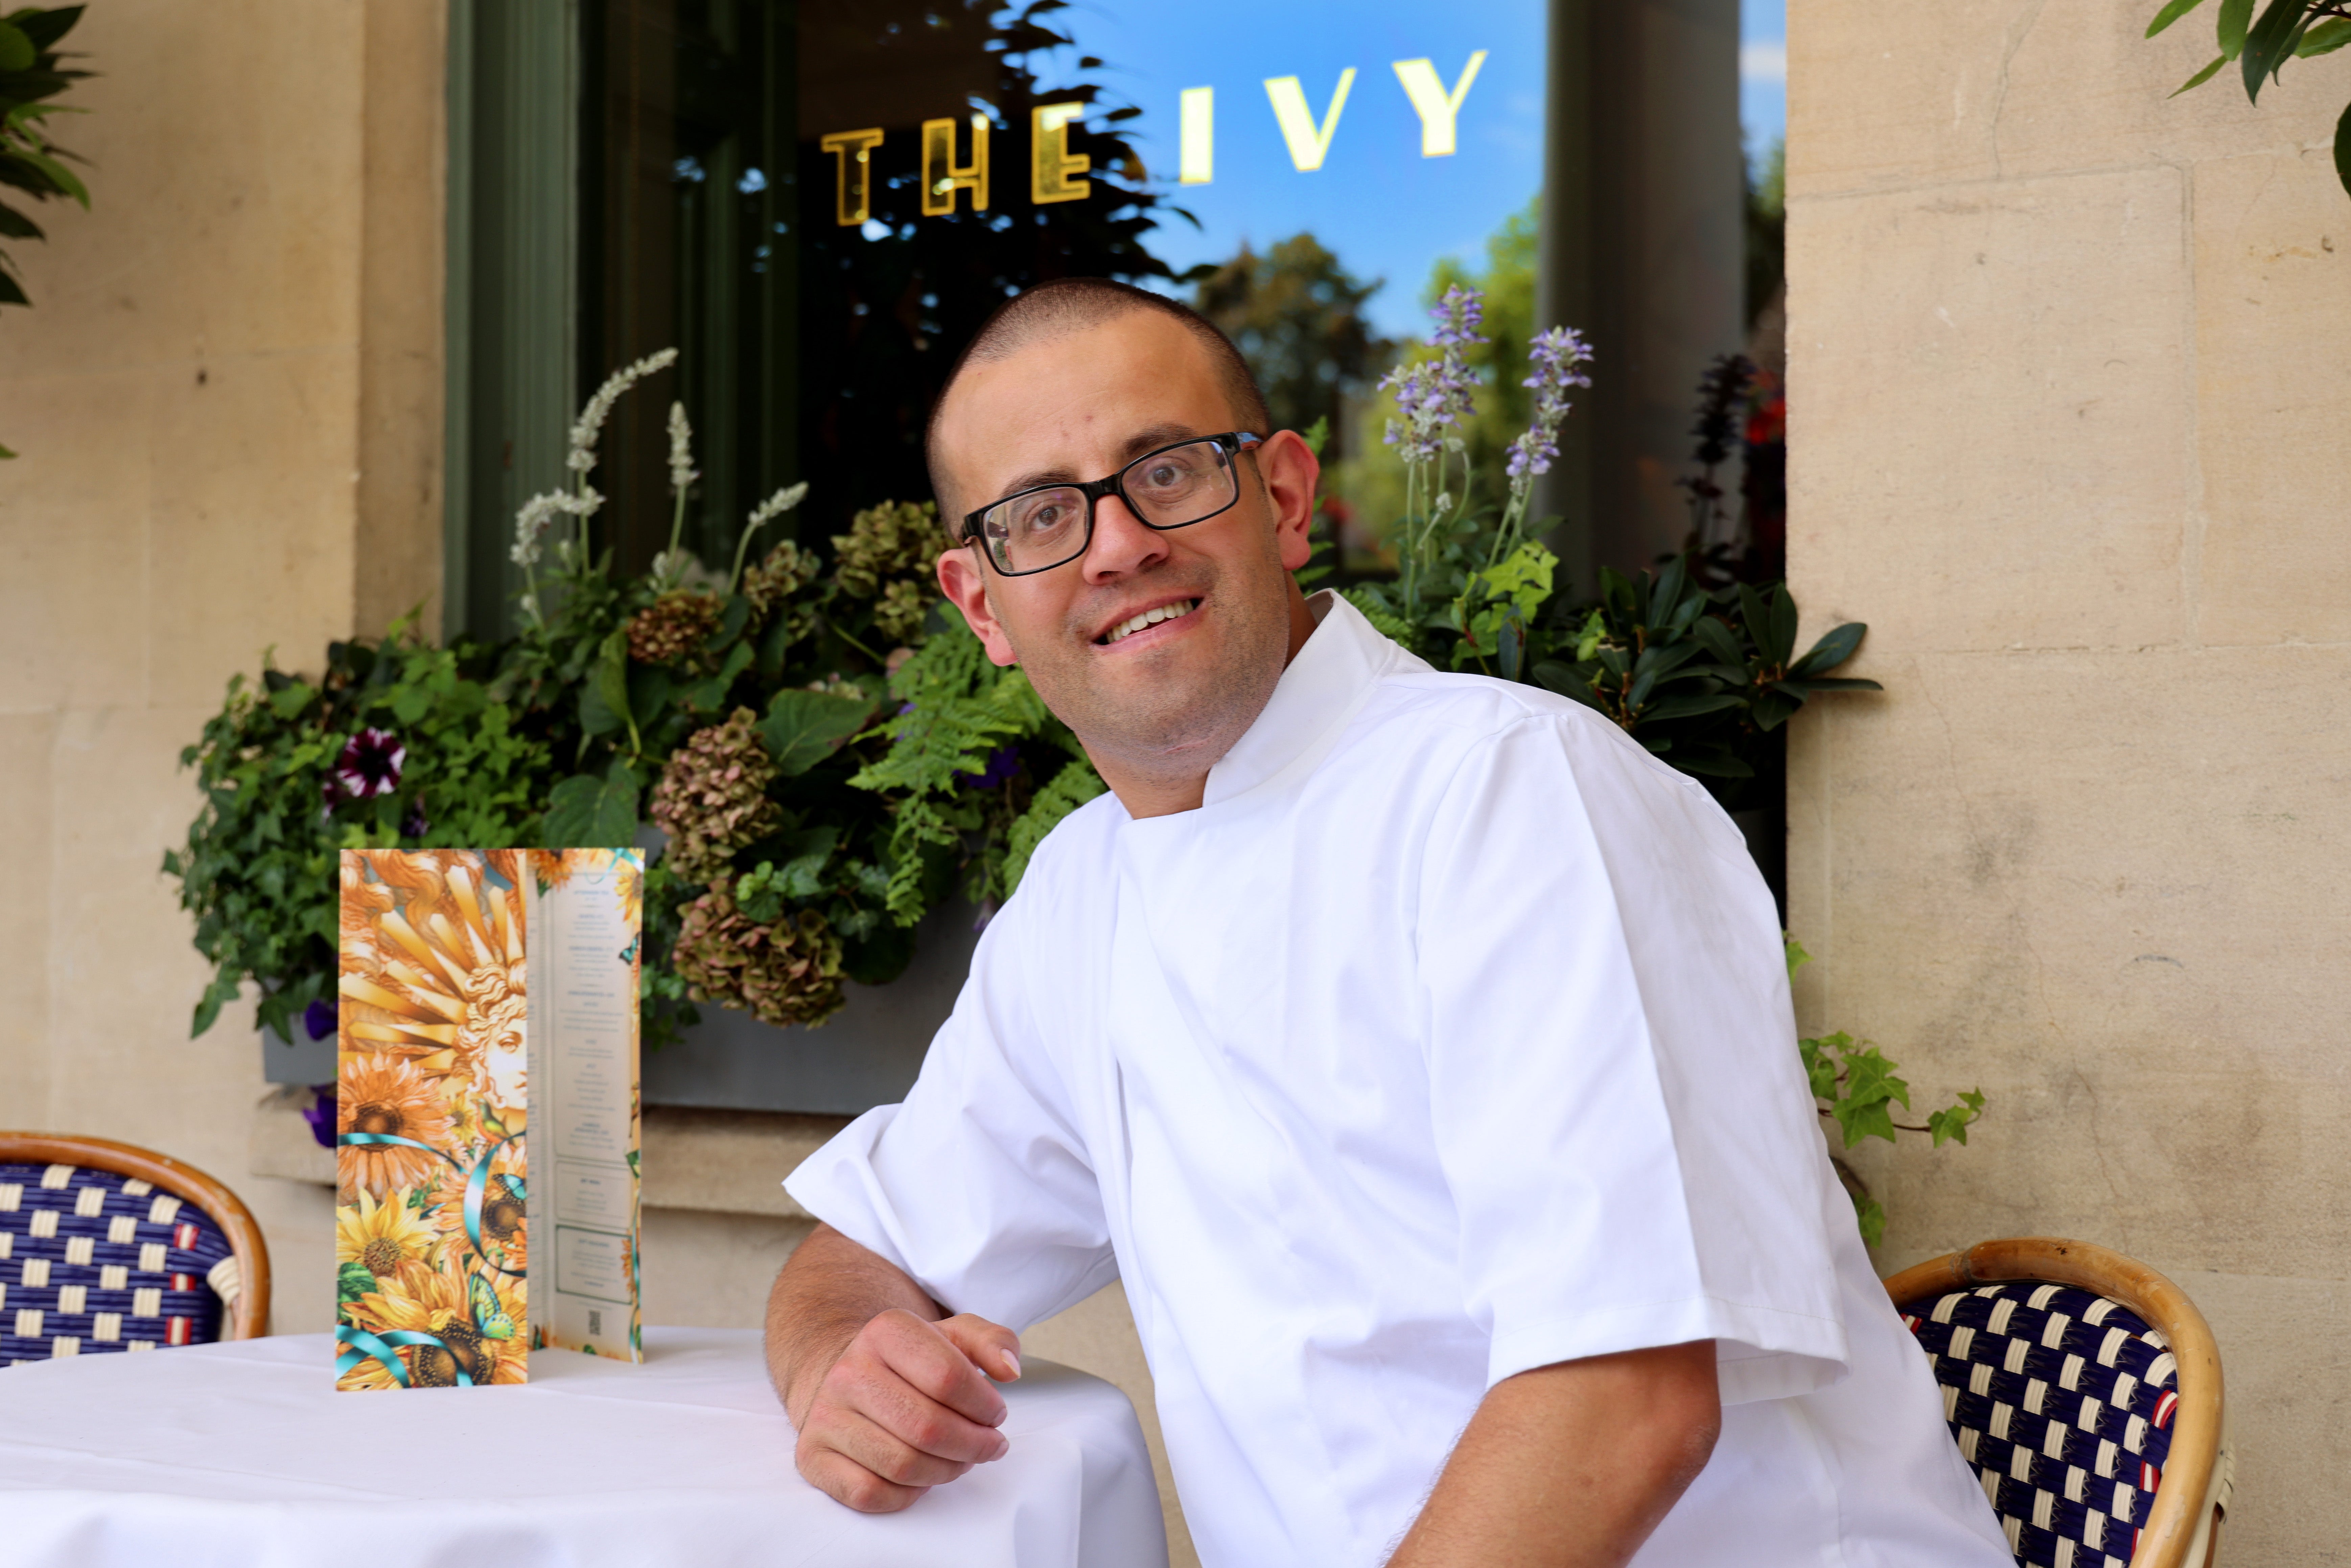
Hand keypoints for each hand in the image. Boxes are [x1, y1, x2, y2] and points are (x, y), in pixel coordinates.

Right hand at [791, 1308, 1024, 1512]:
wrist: (848, 1377)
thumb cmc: (912, 1363)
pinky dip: (907, 1495)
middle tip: (990, 1446)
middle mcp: (848, 1369)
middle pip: (928, 1427)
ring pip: (902, 1465)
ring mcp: (824, 1415)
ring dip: (946, 1472)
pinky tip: (922, 1478)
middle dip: (974, 1445)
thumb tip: (1009, 1370)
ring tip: (961, 1461)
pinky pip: (869, 1493)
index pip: (949, 1377)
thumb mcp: (955, 1337)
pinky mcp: (812, 1456)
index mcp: (886, 1331)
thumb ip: (993, 1341)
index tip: (997, 1415)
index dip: (985, 1405)